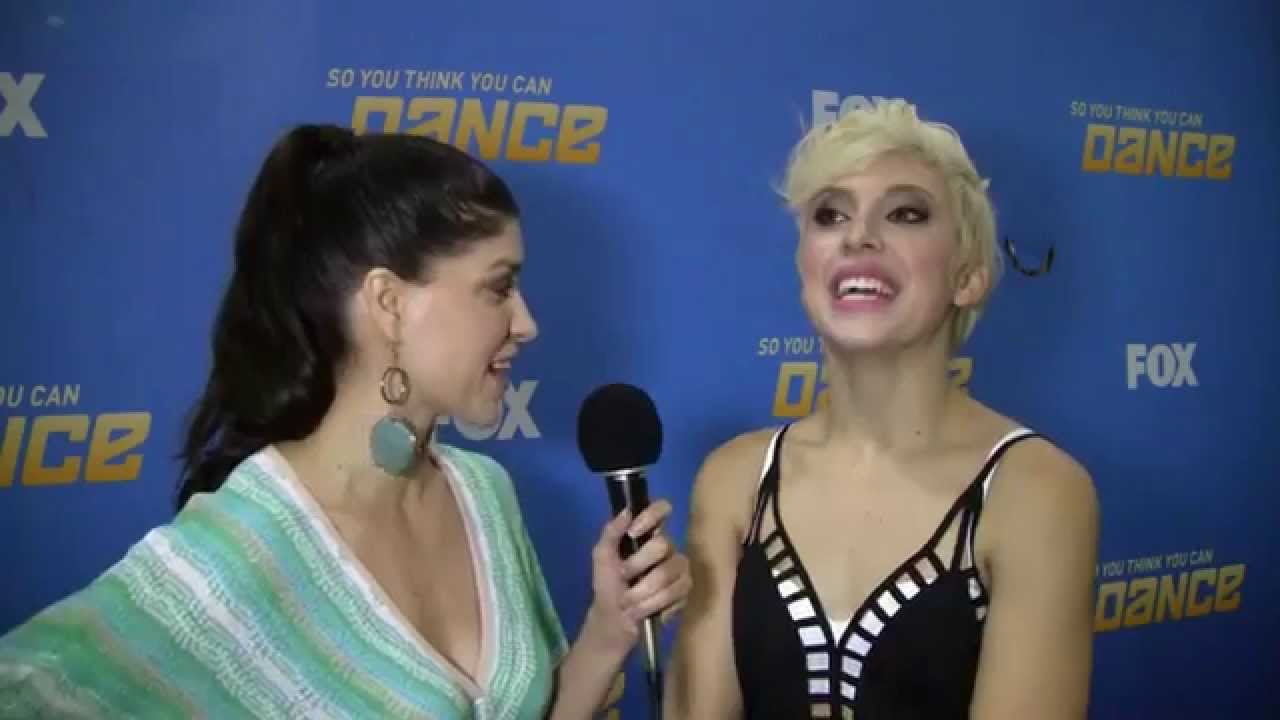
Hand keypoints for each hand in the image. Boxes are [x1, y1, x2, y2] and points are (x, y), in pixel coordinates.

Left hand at [582, 499, 691, 657]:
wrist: (614, 620)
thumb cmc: (608, 585)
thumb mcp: (602, 557)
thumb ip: (611, 532)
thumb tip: (626, 511)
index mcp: (647, 534)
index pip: (661, 510)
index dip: (651, 516)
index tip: (633, 533)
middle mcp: (666, 547)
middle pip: (663, 545)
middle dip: (637, 566)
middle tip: (622, 578)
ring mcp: (678, 569)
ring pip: (668, 572)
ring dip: (643, 591)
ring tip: (629, 603)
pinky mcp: (684, 590)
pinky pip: (676, 592)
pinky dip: (654, 604)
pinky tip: (645, 610)